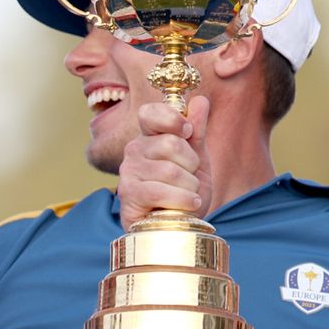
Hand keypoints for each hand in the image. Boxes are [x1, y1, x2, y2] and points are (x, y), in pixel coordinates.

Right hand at [118, 97, 212, 229]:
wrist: (180, 227)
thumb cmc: (185, 192)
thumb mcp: (197, 160)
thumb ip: (196, 131)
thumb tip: (199, 100)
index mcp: (150, 138)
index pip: (151, 113)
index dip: (172, 118)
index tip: (187, 131)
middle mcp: (134, 150)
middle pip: (171, 143)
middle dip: (192, 164)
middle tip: (190, 178)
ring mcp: (129, 172)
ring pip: (171, 170)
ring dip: (190, 187)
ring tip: (187, 195)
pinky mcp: (129, 195)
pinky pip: (161, 191)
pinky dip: (183, 200)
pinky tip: (188, 205)